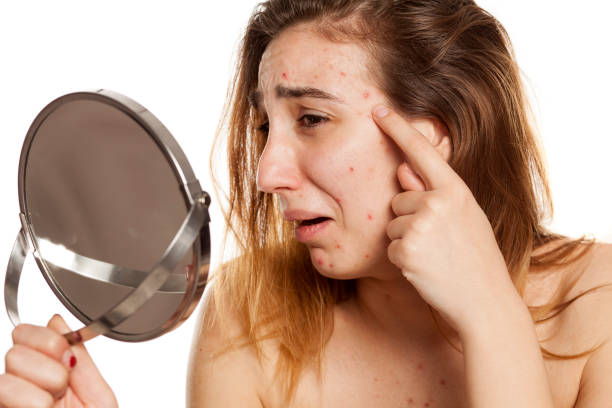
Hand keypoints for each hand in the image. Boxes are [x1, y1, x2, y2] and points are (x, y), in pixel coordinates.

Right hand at [0, 315, 117, 407]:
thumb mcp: (98, 395)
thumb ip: (81, 360)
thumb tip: (56, 321)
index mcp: (47, 375)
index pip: (26, 334)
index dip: (48, 339)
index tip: (68, 357)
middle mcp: (25, 387)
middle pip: (16, 347)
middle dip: (48, 362)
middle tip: (63, 384)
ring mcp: (11, 400)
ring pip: (9, 367)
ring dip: (44, 383)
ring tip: (54, 403)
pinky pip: (6, 390)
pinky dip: (35, 400)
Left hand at [373, 105, 520, 334]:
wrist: (484, 301)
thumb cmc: (476, 257)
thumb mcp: (464, 217)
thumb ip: (434, 192)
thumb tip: (402, 170)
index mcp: (455, 190)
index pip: (420, 152)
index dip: (397, 128)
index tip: (378, 109)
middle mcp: (437, 202)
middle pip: (399, 198)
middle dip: (409, 217)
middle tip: (438, 241)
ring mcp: (420, 226)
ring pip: (392, 223)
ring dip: (405, 239)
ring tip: (434, 255)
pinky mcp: (405, 250)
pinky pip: (390, 247)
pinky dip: (402, 259)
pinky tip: (425, 269)